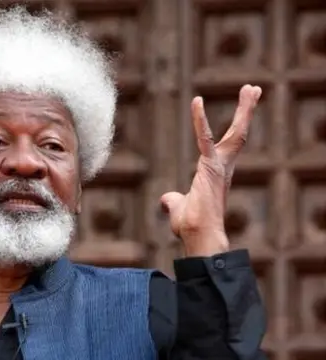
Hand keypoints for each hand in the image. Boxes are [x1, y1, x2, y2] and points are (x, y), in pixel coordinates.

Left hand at [160, 85, 261, 256]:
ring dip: (244, 110)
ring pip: (235, 133)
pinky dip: (199, 119)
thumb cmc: (191, 226)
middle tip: (254, 88)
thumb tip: (167, 200)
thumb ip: (173, 200)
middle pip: (238, 134)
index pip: (227, 144)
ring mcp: (219, 166)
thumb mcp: (179, 208)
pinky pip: (203, 138)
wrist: (198, 237)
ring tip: (252, 88)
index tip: (240, 115)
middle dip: (246, 111)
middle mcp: (222, 167)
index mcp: (216, 173)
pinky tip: (197, 100)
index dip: (235, 127)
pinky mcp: (210, 167)